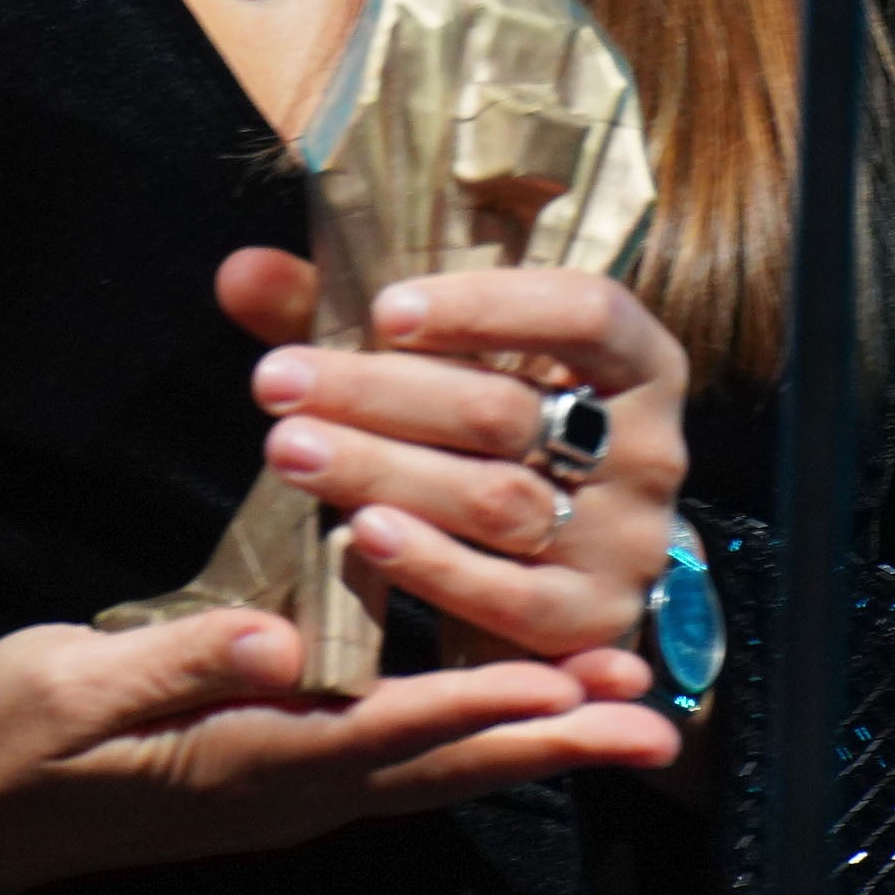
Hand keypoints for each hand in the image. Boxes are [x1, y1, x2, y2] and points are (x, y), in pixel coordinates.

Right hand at [0, 596, 678, 894]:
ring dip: (529, 744)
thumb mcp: (71, 685)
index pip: (391, 730)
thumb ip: (176, 663)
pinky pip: (398, 765)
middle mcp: (289, 790)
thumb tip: (276, 644)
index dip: (483, 705)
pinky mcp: (276, 780)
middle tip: (656, 724)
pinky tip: (512, 712)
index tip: (572, 686)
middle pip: (444, 767)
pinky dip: (468, 740)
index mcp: (248, 759)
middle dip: (553, 743)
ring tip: (622, 716)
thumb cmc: (9, 734)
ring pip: (432, 772)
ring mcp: (287, 796)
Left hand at [216, 244, 694, 707]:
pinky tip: (363, 532)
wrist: (557, 567)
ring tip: (291, 448)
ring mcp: (627, 542)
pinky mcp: (592, 622)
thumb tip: (243, 272)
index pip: (584, 312)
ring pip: (496, 500)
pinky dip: (432, 564)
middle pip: (506, 411)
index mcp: (635, 362)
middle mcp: (650, 449)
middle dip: (381, 394)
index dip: (486, 307)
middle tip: (277, 381)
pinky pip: (509, 597)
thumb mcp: (437, 364)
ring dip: (383, 471)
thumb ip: (345, 313)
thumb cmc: (487, 434)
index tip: (383, 311)